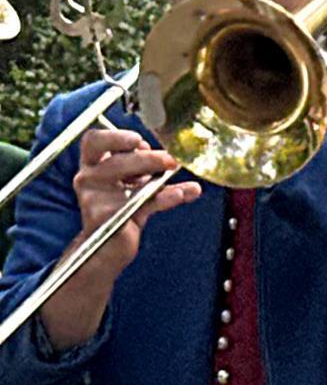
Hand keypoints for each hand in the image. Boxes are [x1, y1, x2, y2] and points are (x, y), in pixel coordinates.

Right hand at [73, 127, 199, 263]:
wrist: (108, 247)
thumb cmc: (121, 210)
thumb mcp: (137, 186)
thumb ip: (153, 173)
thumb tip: (173, 159)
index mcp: (92, 165)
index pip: (93, 141)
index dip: (115, 137)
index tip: (140, 140)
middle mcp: (88, 179)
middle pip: (115, 162)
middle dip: (146, 159)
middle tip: (171, 160)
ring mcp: (96, 200)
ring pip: (127, 184)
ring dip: (156, 177)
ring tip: (177, 172)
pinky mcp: (109, 219)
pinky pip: (142, 205)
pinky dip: (165, 198)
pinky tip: (181, 193)